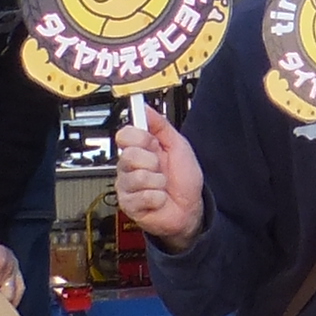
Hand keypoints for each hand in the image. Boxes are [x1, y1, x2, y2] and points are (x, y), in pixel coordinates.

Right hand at [115, 98, 204, 252]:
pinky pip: (143, 195)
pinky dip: (157, 197)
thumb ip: (161, 125)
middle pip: (129, 155)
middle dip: (153, 163)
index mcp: (140, 149)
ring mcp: (128, 185)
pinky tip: (159, 198)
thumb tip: (145, 107)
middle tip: (161, 169)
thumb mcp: (179, 146)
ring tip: (161, 186)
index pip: (125, 135)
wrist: (190, 208)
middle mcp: (130, 166)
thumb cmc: (184, 179)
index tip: (152, 144)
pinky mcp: (129, 204)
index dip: (140, 138)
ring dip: (158, 182)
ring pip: (138, 176)